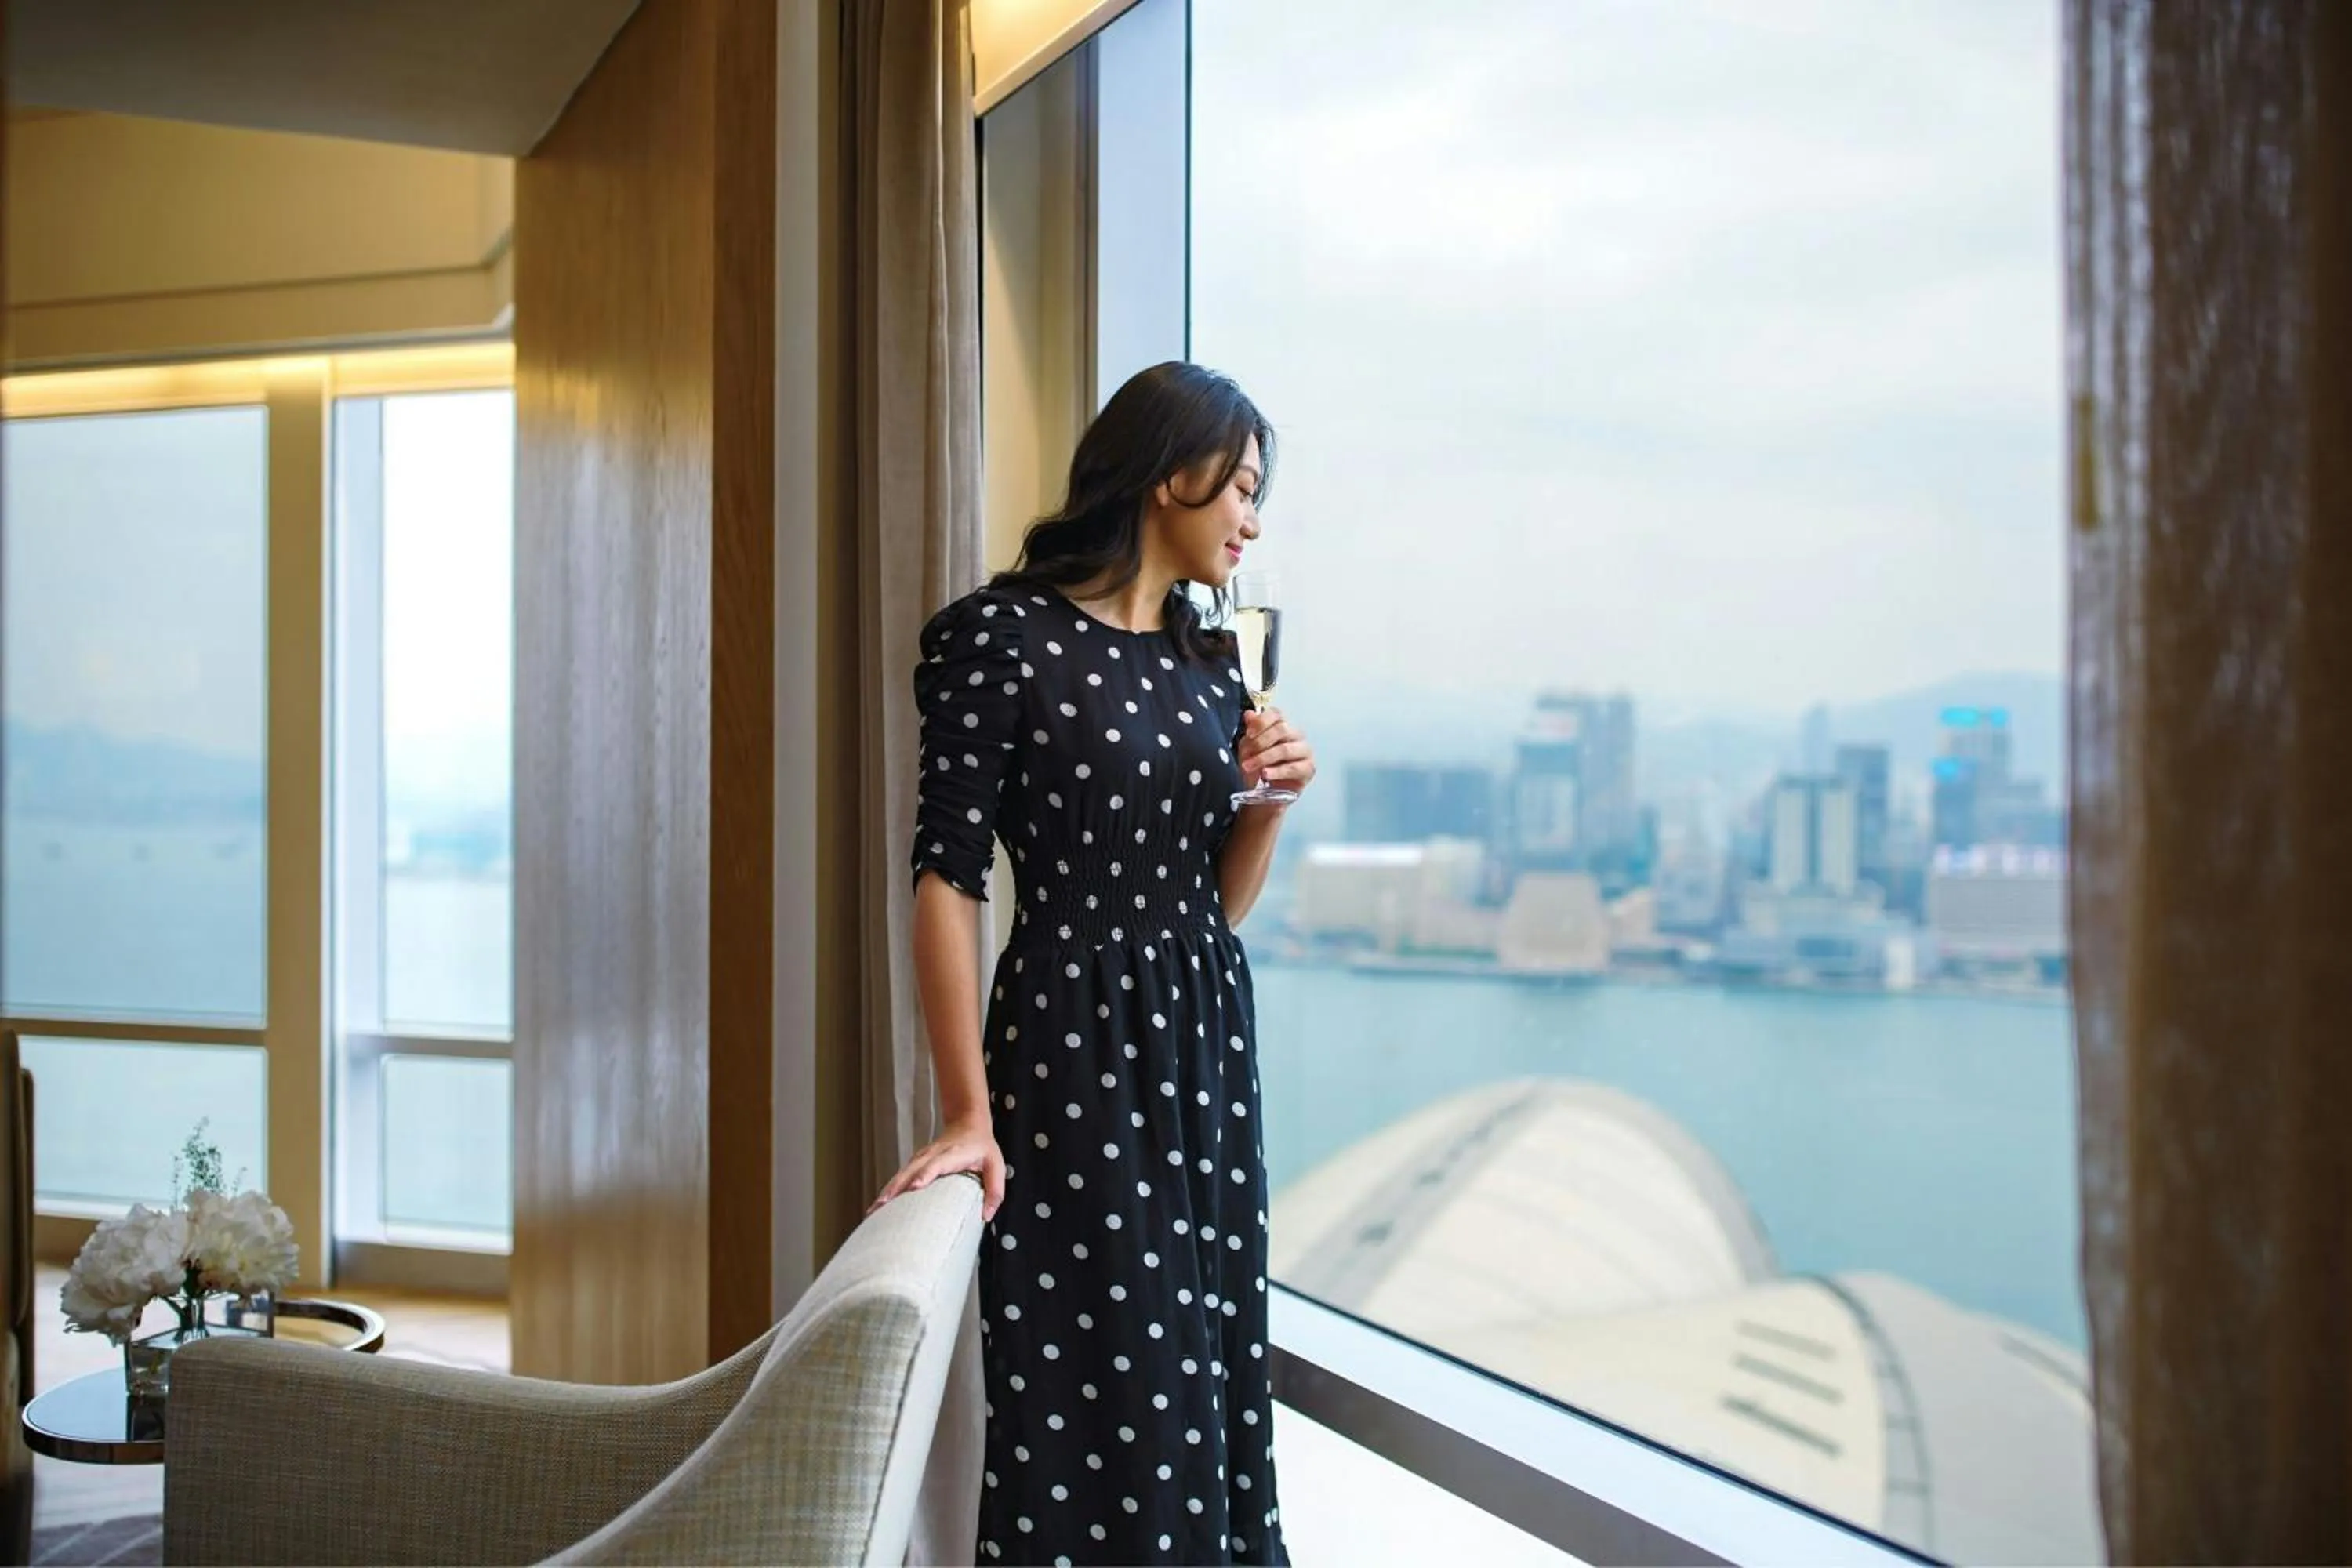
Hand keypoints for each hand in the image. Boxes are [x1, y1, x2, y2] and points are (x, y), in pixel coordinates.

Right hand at [870, 1118, 1005, 1221]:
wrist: (968, 1124)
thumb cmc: (981, 1146)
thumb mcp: (996, 1165)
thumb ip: (995, 1190)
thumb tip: (986, 1216)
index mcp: (952, 1154)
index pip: (936, 1164)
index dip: (925, 1174)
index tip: (915, 1186)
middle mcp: (932, 1155)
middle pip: (911, 1171)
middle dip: (896, 1188)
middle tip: (882, 1206)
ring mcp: (920, 1158)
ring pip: (901, 1175)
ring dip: (887, 1192)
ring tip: (873, 1210)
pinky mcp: (915, 1164)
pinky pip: (899, 1178)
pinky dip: (888, 1191)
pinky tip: (877, 1206)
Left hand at [1240, 707, 1316, 795]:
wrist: (1266, 795)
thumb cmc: (1259, 768)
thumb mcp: (1249, 749)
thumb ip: (1251, 732)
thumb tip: (1249, 714)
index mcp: (1282, 725)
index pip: (1276, 713)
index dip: (1262, 721)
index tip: (1248, 733)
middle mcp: (1296, 735)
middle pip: (1281, 729)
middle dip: (1260, 742)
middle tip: (1246, 756)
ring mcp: (1305, 751)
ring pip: (1285, 749)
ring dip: (1263, 758)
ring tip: (1249, 767)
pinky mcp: (1308, 768)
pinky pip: (1293, 768)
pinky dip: (1276, 772)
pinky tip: (1265, 775)